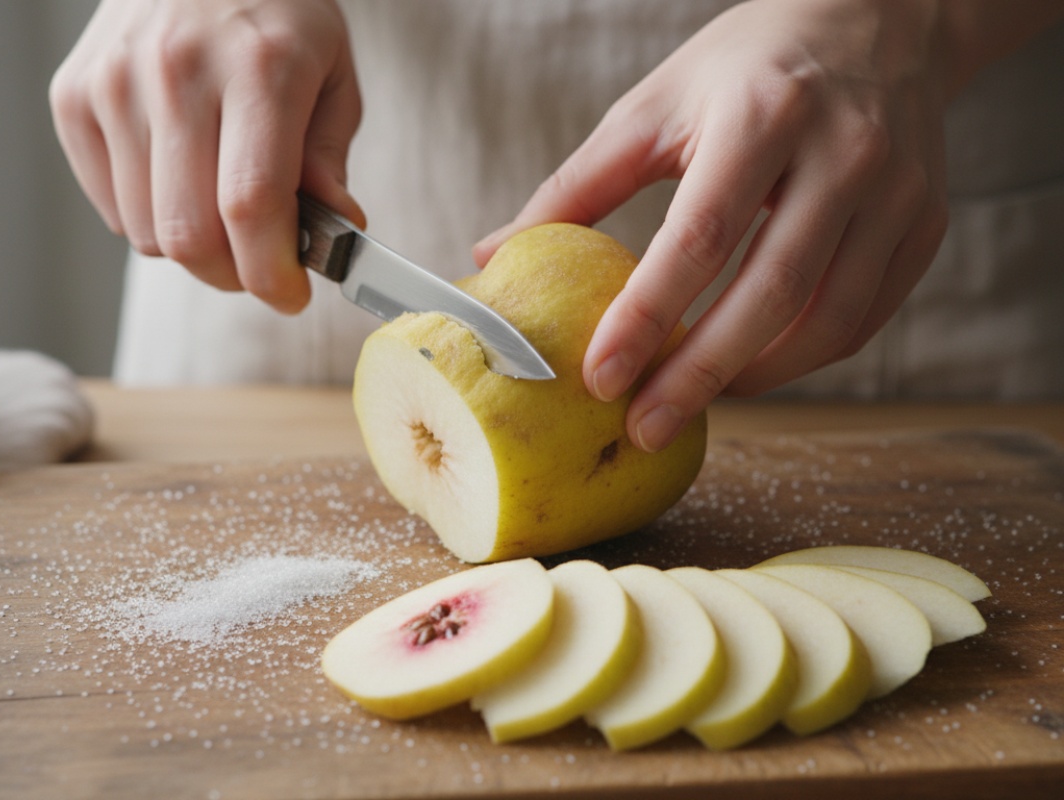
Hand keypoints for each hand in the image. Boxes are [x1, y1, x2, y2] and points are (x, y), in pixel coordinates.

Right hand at [50, 0, 361, 312]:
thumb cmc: (275, 15)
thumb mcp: (332, 76)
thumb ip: (328, 160)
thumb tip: (333, 234)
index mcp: (258, 66)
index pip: (251, 205)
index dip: (271, 272)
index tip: (290, 295)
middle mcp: (176, 70)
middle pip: (189, 234)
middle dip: (233, 274)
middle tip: (258, 263)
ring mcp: (114, 82)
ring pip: (146, 233)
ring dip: (192, 247)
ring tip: (219, 208)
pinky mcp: (73, 96)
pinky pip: (111, 210)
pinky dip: (149, 218)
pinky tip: (178, 178)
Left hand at [474, 0, 953, 450]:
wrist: (878, 21)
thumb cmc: (747, 68)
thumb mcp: (653, 107)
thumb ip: (576, 187)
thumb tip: (493, 255)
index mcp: (762, 116)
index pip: (700, 238)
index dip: (647, 317)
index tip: (599, 378)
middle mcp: (843, 153)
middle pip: (770, 293)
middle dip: (700, 374)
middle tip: (643, 427)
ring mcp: (897, 191)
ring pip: (828, 320)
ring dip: (754, 376)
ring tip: (691, 401)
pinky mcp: (925, 223)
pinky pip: (864, 317)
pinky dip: (803, 357)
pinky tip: (752, 367)